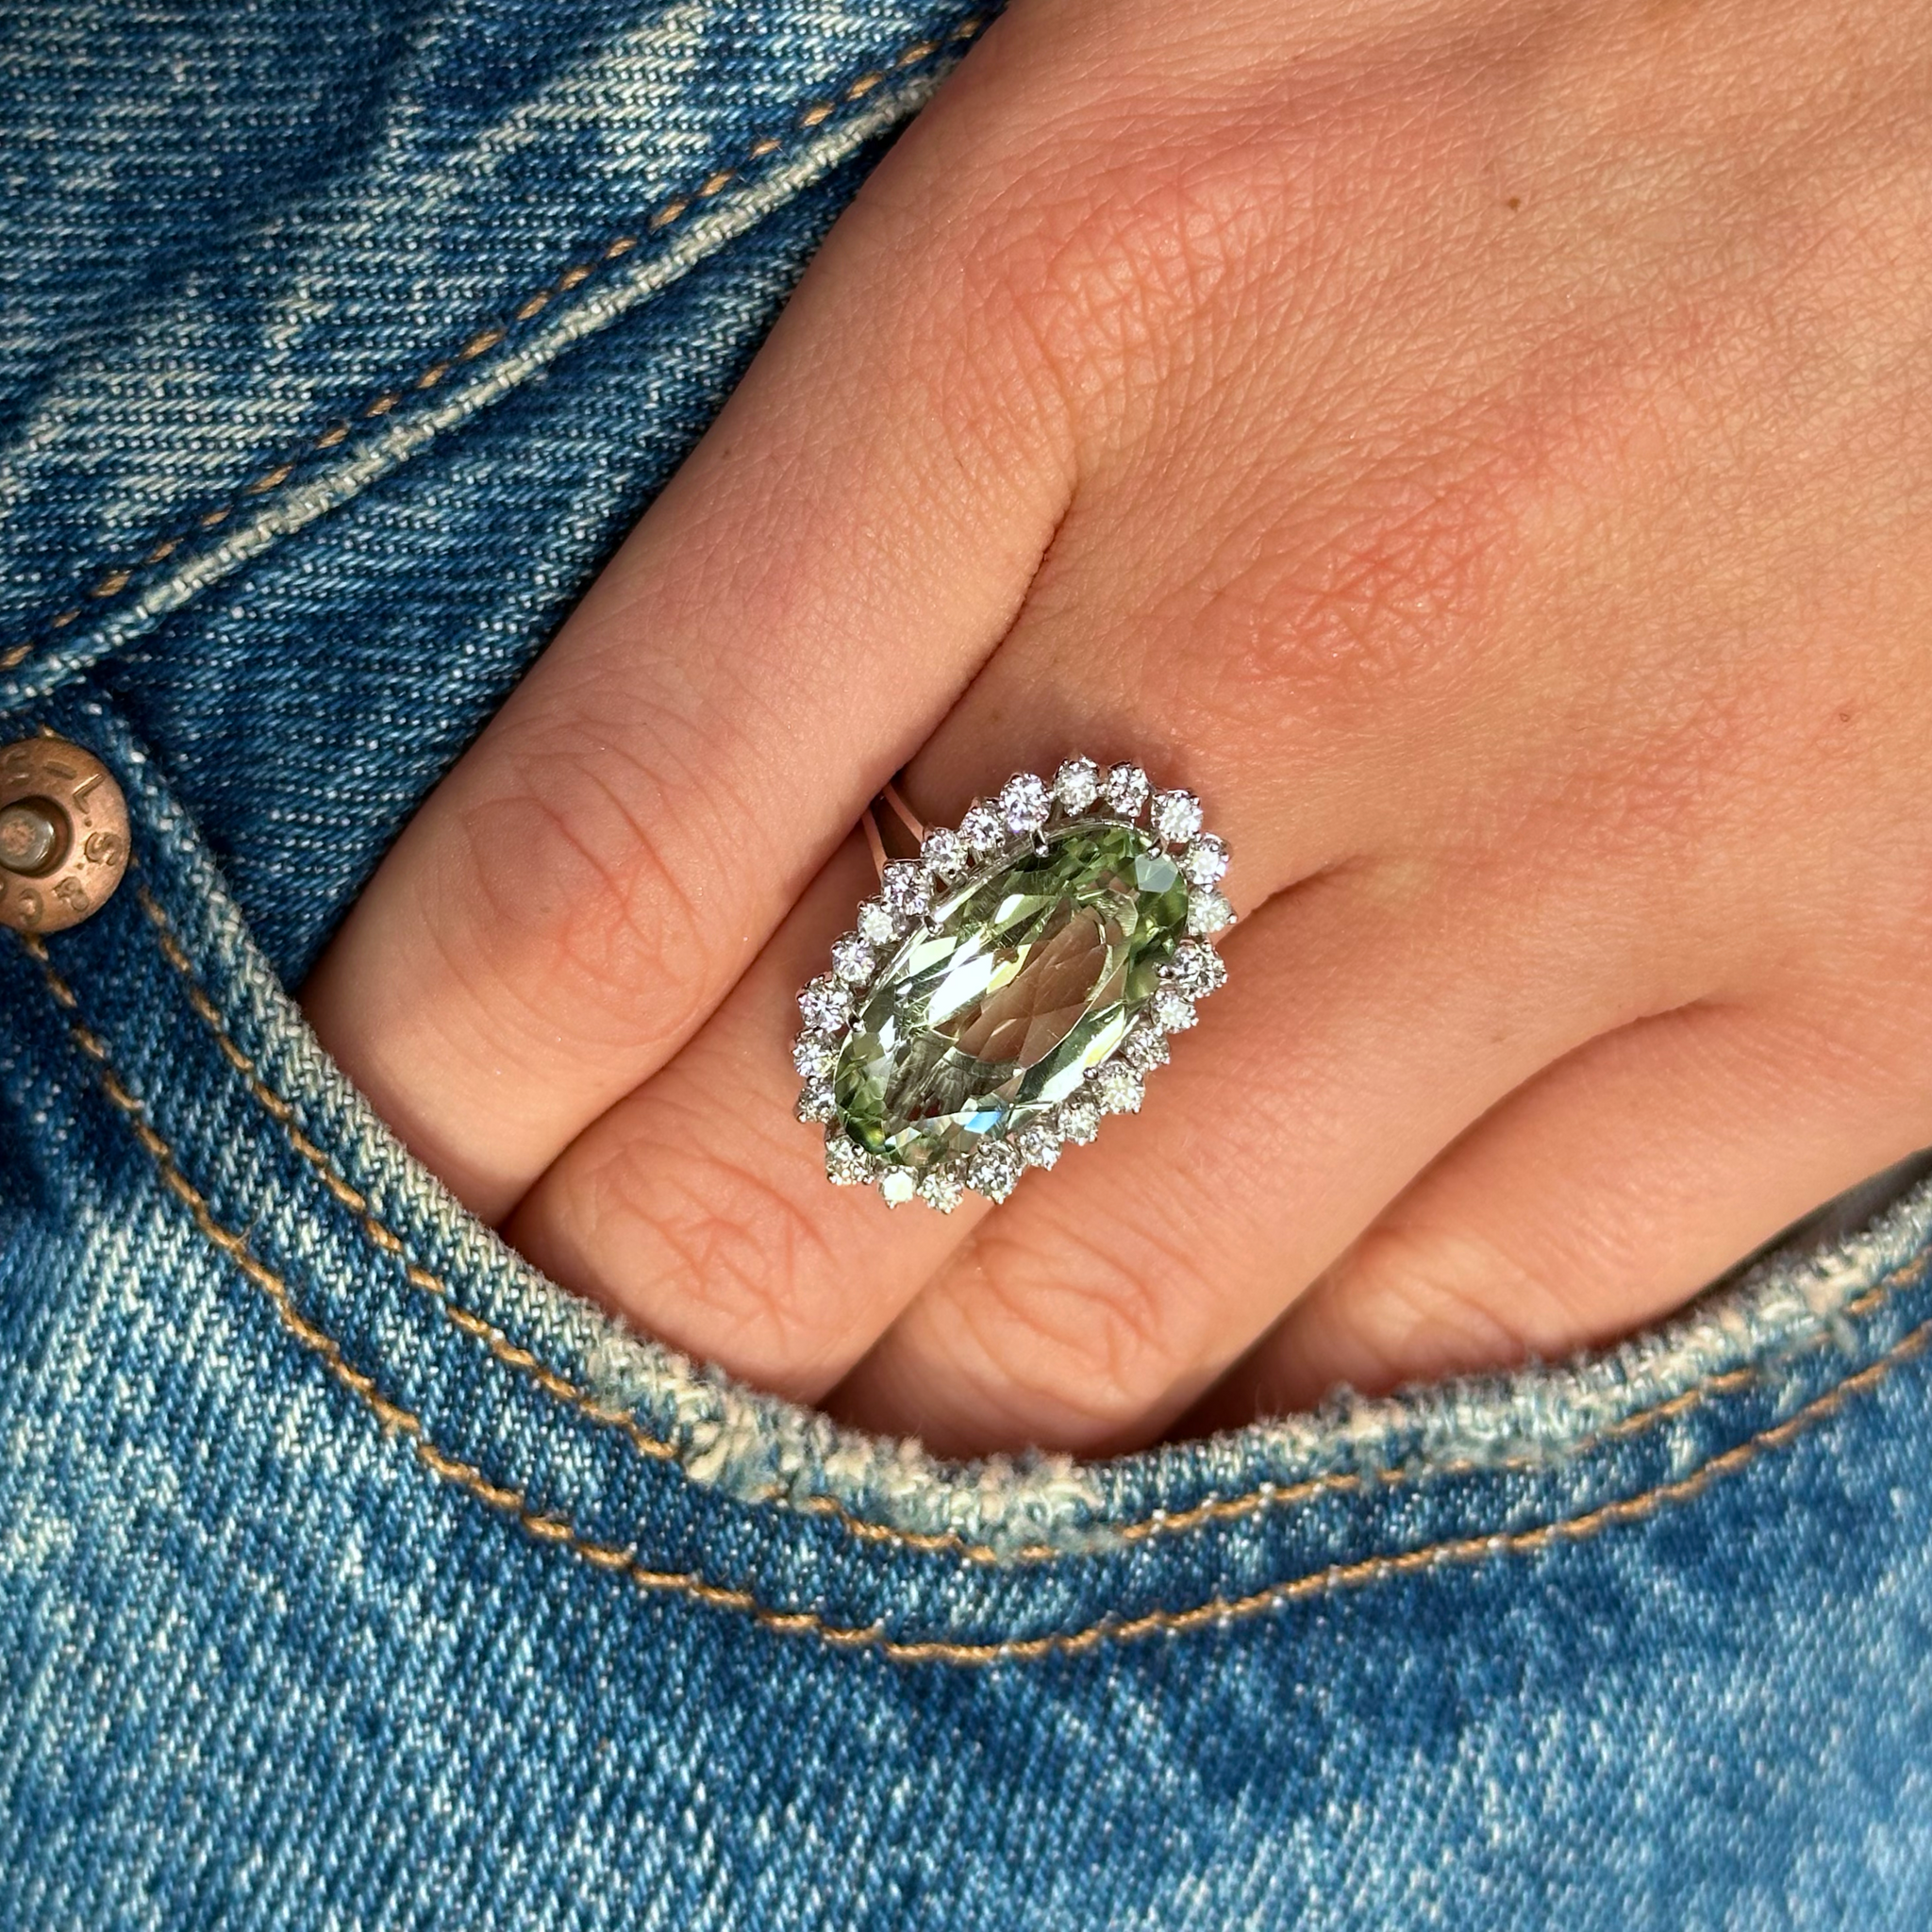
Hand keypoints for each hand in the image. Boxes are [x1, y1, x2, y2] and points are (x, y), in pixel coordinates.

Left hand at [303, 0, 1931, 1454]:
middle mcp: (1319, 612)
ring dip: (921, 1417)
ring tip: (851, 1398)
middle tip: (603, 1333)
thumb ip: (876, 447)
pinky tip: (1185, 1385)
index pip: (601, 854)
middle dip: (640, 1316)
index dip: (431, 1104)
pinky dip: (1266, 1420)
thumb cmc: (1568, 13)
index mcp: (1072, 305)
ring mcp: (1603, 838)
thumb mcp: (1148, 79)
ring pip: (1118, 1315)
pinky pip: (1460, 1341)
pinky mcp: (1859, 991)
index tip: (406, 1176)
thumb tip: (691, 810)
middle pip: (813, 1155)